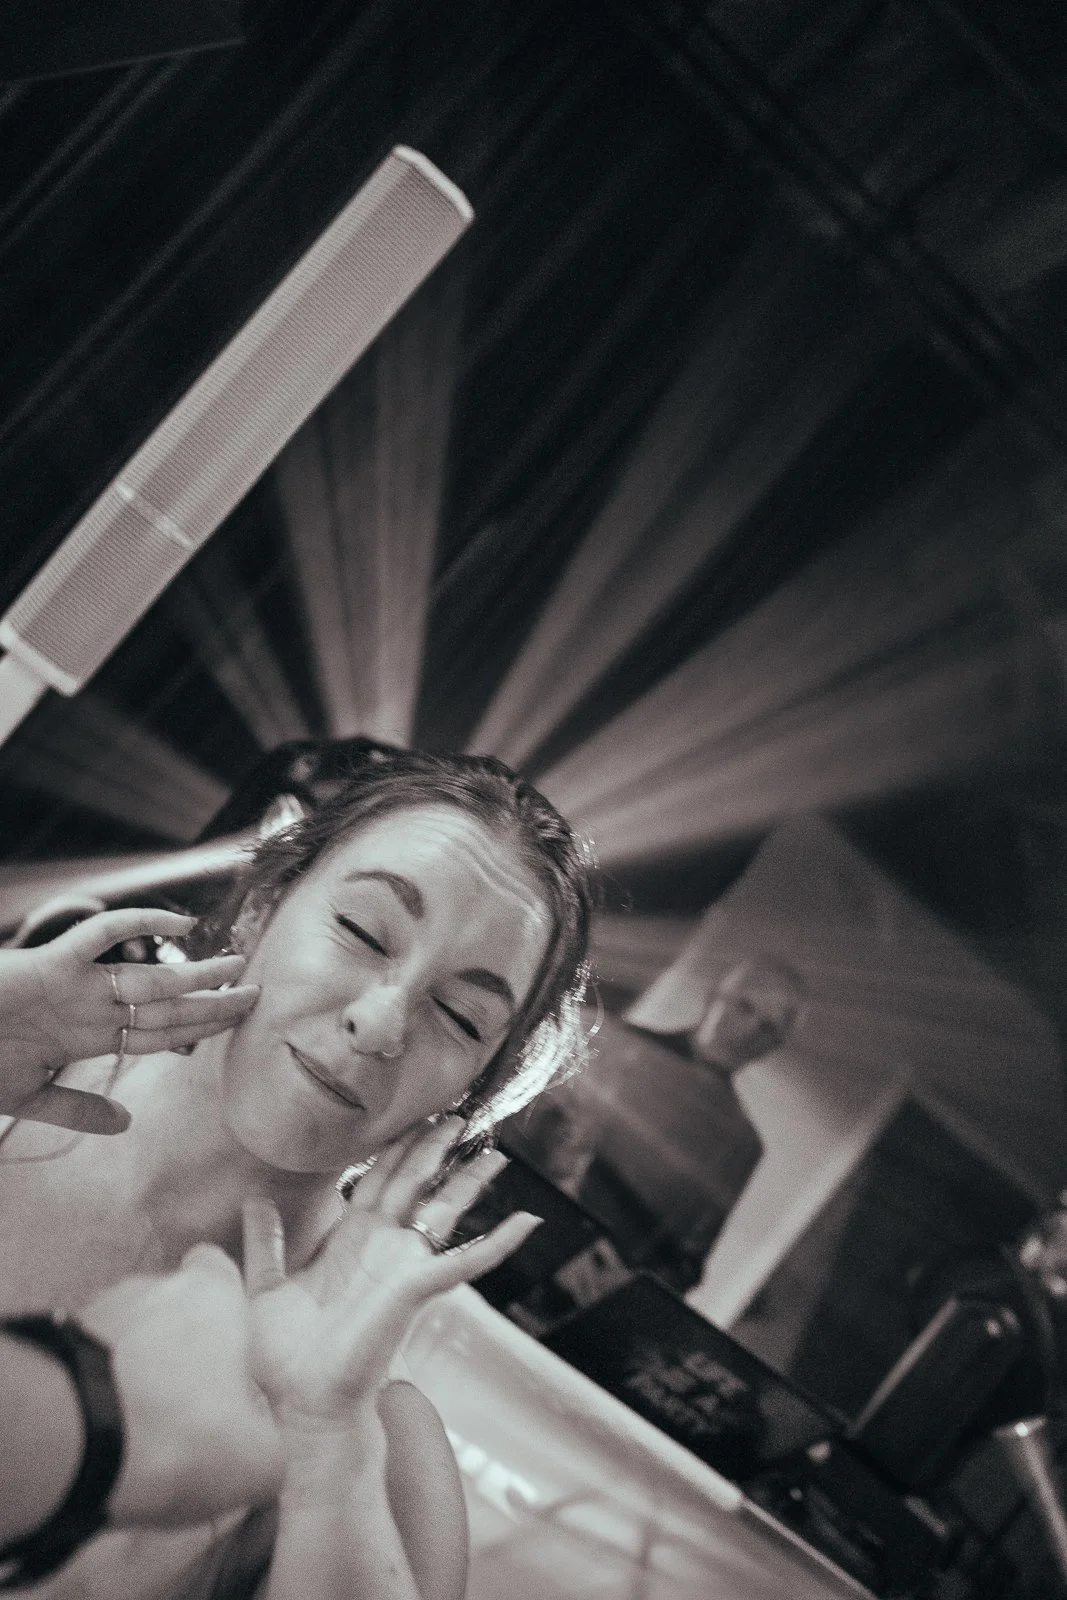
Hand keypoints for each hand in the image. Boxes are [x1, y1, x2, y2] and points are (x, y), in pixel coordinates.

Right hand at [0, 908, 258, 1133]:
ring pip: (150, 978)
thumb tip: (124, 1124)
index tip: (236, 1022)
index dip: (200, 1028)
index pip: (159, 1032)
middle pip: (166, 1005)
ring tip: (234, 967)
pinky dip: (139, 923)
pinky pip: (103, 935)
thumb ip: (76, 1108)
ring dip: (195, 975)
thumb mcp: (29, 1094)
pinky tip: (178, 921)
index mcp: (88, 1036)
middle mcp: (91, 1009)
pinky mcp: (53, 964)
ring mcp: (76, 986)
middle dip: (213, 1002)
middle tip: (258, 992)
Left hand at [78, 1244, 283, 1527]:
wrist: (67, 1444)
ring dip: (130, 1374)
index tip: (228, 1350)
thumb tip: (261, 1453)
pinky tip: (99, 1441)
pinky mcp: (50, 1347)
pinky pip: (83, 1368)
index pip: (219, 1269)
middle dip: (175, 1350)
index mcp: (211, 1293)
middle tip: (183, 1409)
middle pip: (170, 1307)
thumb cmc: (177, 1432)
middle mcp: (151, 1286)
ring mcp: (94, 1311)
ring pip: (123, 1338)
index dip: (225, 1306)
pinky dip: (92, 1396)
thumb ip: (267, 1444)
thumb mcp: (255, 1461)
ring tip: (134, 1433)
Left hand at [242, 1119, 540, 1453]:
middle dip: (433, 1147)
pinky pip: (465, 1260)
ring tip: (496, 1152)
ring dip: (469, 1180)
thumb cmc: (288, 1360)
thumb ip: (264, 1243)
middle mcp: (383, 1246)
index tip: (414, 1118)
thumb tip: (253, 1198)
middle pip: (415, 1182)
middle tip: (455, 1114)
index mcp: (351, 1242)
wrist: (304, 1405)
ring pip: (443, 1209)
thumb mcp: (265, 1289)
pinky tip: (525, 1223)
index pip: (379, 1180)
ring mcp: (403, 1266)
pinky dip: (497, 1243)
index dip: (396, 1148)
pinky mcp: (416, 1288)